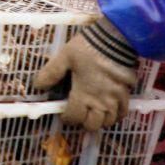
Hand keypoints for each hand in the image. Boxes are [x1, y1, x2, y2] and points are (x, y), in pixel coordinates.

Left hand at [33, 15, 140, 130]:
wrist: (116, 38)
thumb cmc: (88, 48)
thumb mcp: (65, 57)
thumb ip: (51, 73)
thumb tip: (38, 86)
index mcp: (83, 94)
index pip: (74, 117)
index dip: (67, 118)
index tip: (64, 113)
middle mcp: (100, 101)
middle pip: (92, 125)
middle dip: (83, 122)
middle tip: (79, 113)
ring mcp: (115, 99)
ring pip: (108, 122)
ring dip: (100, 120)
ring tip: (94, 112)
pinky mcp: (127, 93)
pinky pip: (123, 113)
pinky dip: (116, 115)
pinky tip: (110, 108)